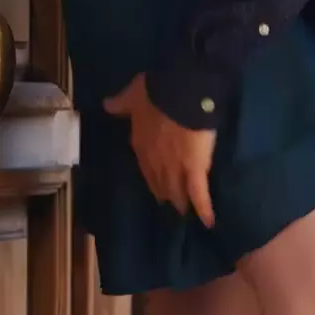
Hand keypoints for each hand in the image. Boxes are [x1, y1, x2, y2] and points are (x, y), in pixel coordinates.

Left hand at [103, 74, 216, 226]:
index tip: (155, 185)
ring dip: (179, 202)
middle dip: (164, 193)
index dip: (151, 177)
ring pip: (176, 190)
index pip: (145, 166)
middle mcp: (155, 161)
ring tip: (184, 213)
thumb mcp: (132, 96)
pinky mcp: (195, 169)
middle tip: (169, 203)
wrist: (178, 93)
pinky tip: (208, 222)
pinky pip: (199, 193)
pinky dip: (203, 208)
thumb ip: (120, 103)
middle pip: (159, 182)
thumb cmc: (155, 92)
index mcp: (140, 144)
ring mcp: (175, 167)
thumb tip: (106, 105)